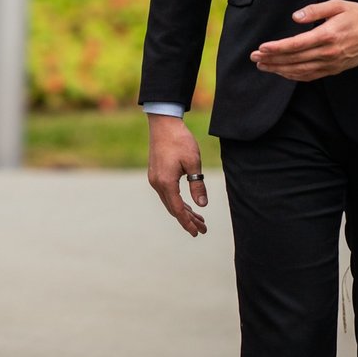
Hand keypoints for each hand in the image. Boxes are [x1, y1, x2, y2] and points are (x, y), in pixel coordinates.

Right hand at [146, 114, 208, 236]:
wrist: (163, 124)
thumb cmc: (180, 140)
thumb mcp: (193, 163)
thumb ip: (197, 185)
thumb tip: (202, 205)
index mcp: (166, 182)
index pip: (178, 209)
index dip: (188, 222)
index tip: (198, 232)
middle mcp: (157, 183)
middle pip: (173, 208)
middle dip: (188, 220)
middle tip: (203, 229)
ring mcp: (155, 179)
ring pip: (170, 202)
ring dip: (183, 211)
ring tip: (199, 219)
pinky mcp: (156, 174)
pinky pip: (167, 194)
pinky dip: (177, 201)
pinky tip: (187, 205)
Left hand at [251, 0, 357, 81]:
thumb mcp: (337, 5)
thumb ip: (314, 10)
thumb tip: (295, 17)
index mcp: (329, 35)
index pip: (297, 45)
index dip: (277, 48)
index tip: (262, 48)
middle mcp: (330, 52)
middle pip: (295, 60)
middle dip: (272, 59)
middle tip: (255, 57)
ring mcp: (333, 63)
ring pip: (301, 71)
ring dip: (280, 70)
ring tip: (263, 66)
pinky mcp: (335, 69)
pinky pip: (311, 76)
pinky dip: (295, 76)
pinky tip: (283, 73)